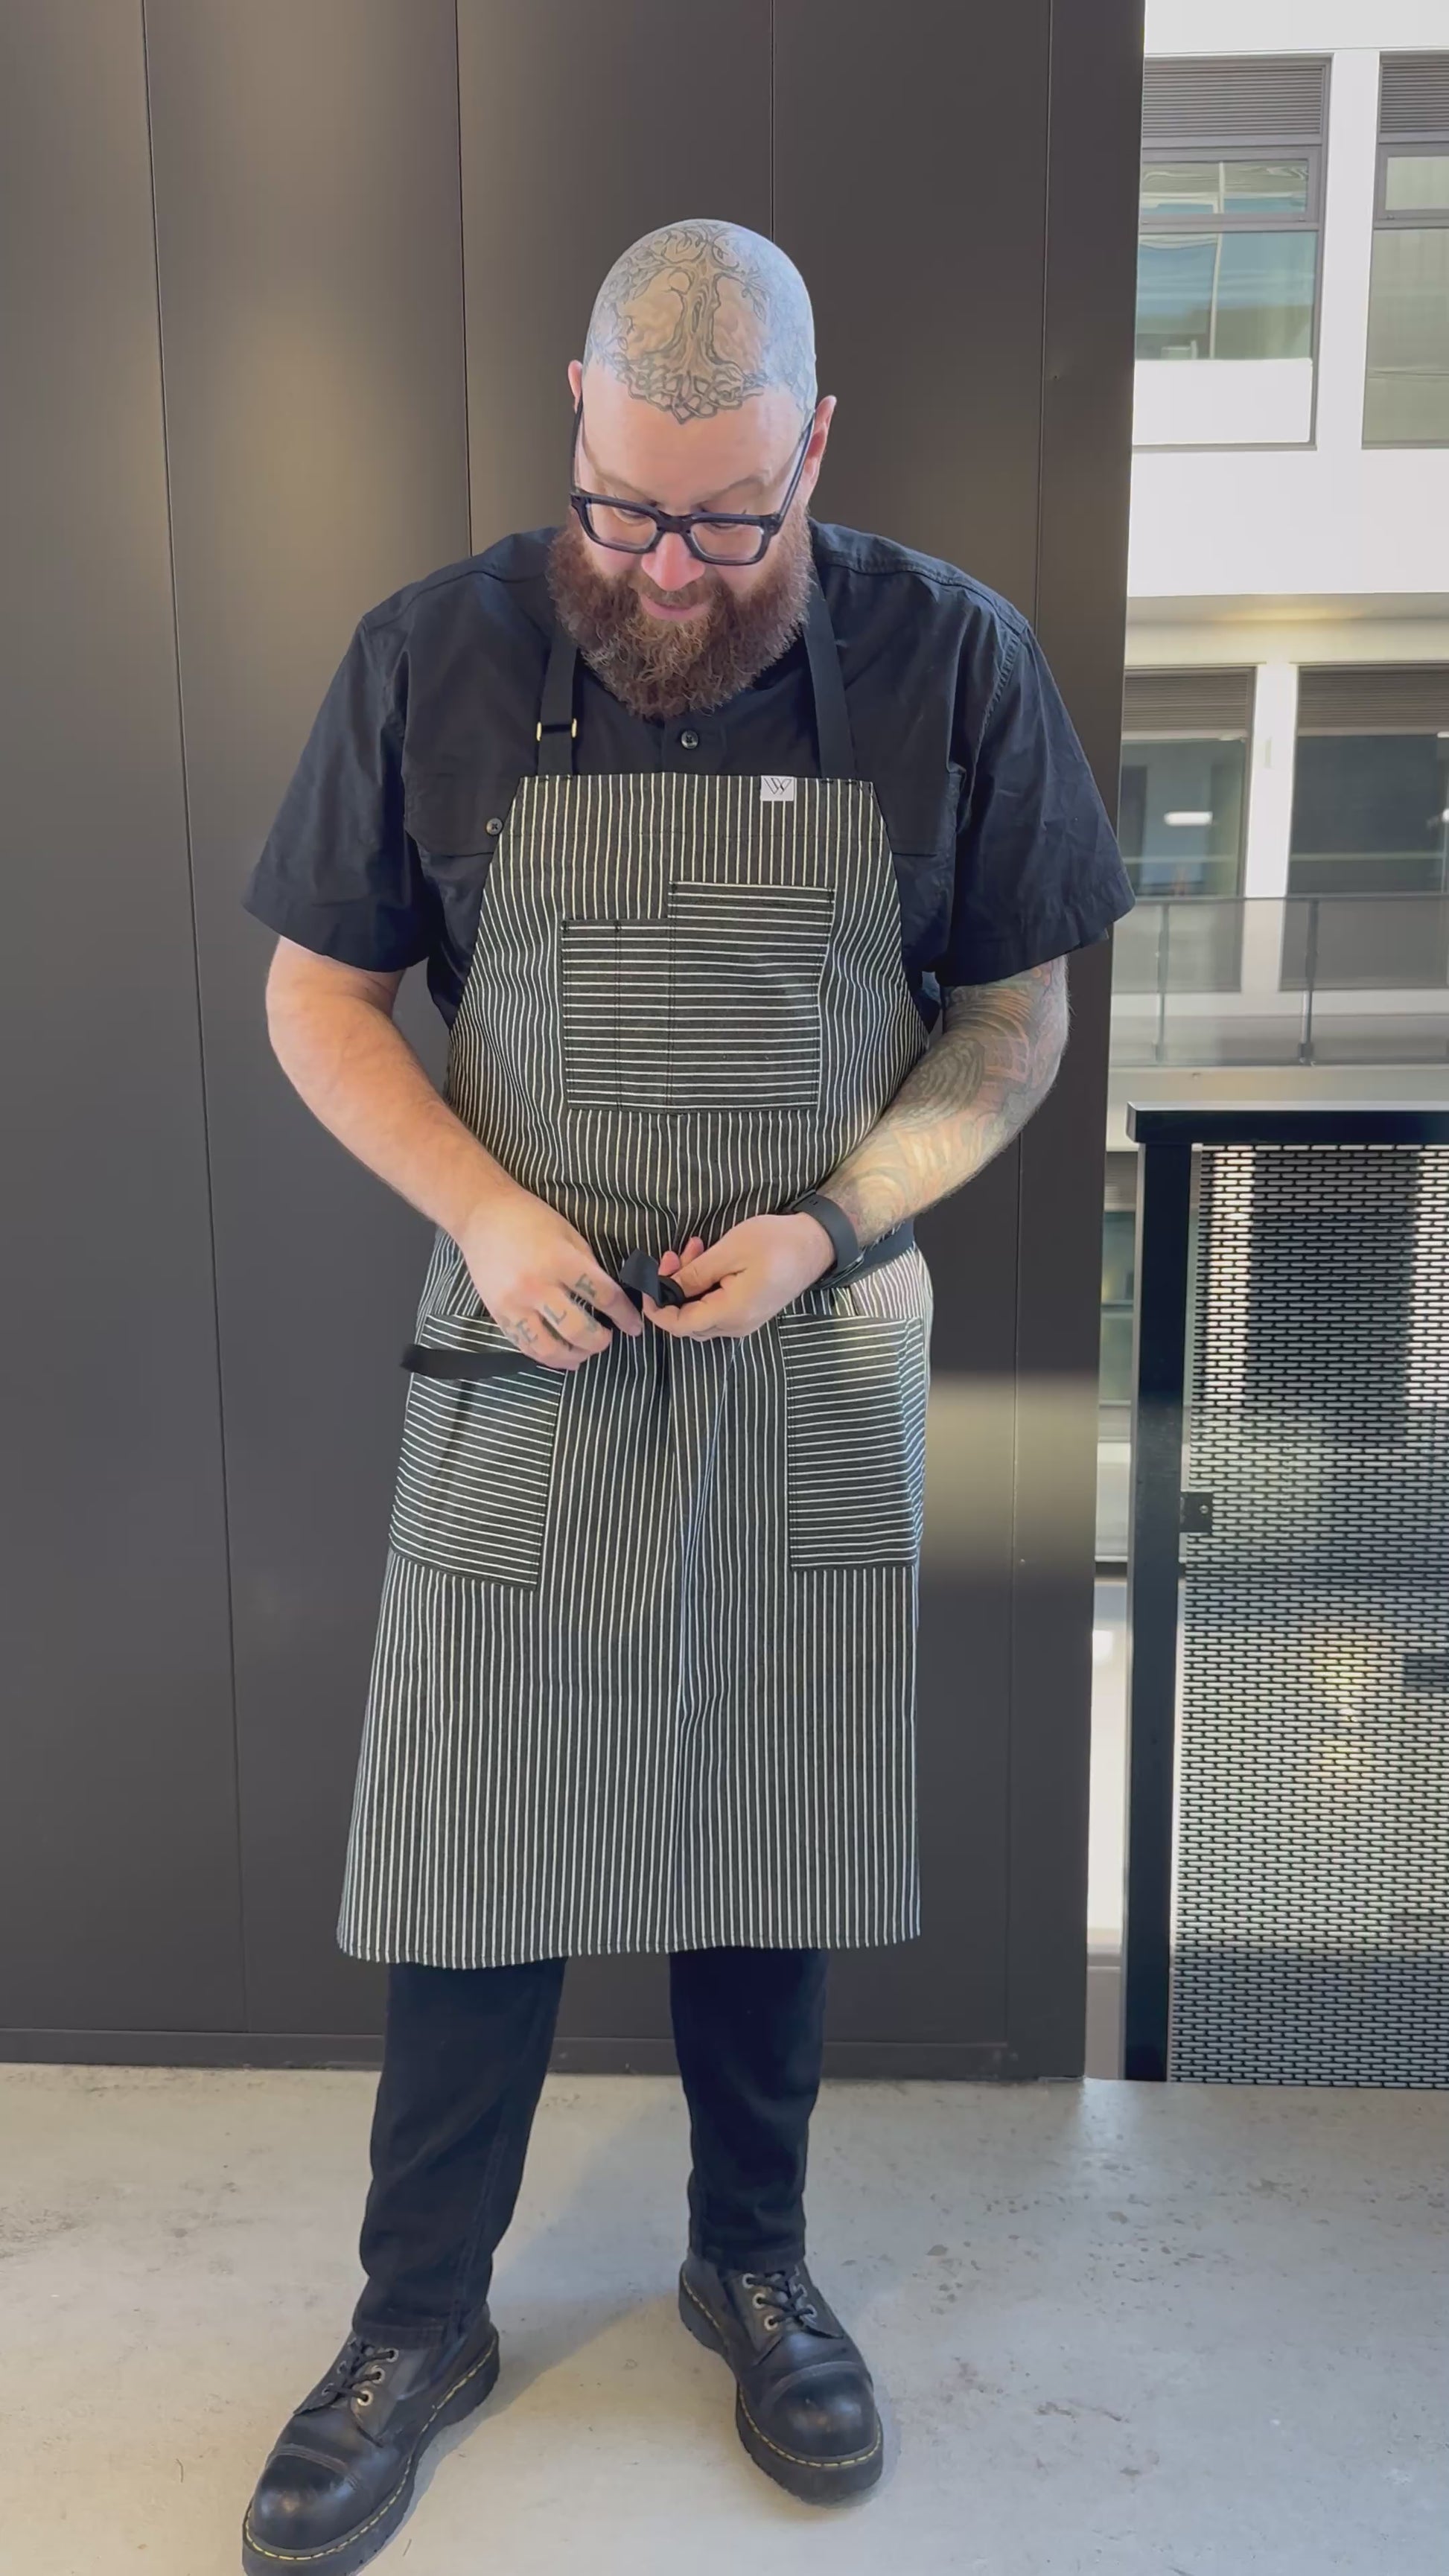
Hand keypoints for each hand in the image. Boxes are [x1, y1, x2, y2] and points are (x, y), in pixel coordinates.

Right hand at [457, 1187, 649, 1372]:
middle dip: (600, 1341)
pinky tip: (559, 1355)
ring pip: (549, 1348)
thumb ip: (588, 1267)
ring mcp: (514, 1304)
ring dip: (573, 1357)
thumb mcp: (569, 1234)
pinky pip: (525, 1345)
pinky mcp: (498, 1314)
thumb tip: (607, 1299)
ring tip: (583, 1352)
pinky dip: (545, 1357)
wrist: (481, 1216)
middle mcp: (536, 1286)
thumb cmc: (529, 1219)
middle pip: (577, 1330)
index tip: (634, 1325)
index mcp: (559, 1261)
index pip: (602, 1296)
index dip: (624, 1315)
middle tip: (607, 1339)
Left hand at [641, 1213, 834, 1340]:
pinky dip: (703, 1285)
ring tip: (693, 1247)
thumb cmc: (776, 1242)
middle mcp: (736, 1325)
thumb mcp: (730, 1251)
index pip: (679, 1325)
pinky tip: (706, 1258)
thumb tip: (663, 1288)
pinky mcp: (748, 1312)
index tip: (648, 1280)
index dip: (656, 1308)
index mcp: (731, 1313)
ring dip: (688, 1283)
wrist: (816, 1244)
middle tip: (674, 1253)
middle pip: (687, 1320)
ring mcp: (743, 1321)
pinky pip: (715, 1306)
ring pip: (699, 1312)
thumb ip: (694, 1274)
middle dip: (672, 1288)